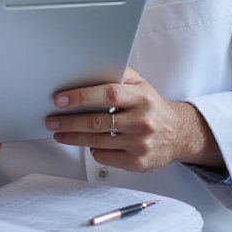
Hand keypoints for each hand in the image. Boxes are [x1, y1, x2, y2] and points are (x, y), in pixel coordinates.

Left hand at [44, 68, 222, 170]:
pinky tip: (87, 144)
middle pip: (98, 121)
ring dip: (74, 137)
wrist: (180, 133)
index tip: (60, 99)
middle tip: (51, 120)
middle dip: (69, 122)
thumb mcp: (140, 84)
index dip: (81, 96)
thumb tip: (86, 68)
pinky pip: (106, 157)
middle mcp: (143, 120)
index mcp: (142, 97)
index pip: (108, 94)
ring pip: (98, 141)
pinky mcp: (139, 163)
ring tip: (59, 133)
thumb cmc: (152, 106)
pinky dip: (93, 150)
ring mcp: (141, 144)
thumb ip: (117, 75)